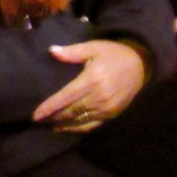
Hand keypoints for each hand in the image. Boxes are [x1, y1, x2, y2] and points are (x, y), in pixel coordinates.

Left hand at [32, 40, 146, 132]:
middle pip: (71, 111)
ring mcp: (107, 108)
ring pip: (80, 120)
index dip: (49, 107)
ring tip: (49, 125)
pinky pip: (91, 125)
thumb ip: (72, 52)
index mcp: (92, 79)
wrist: (141, 65)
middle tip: (38, 121)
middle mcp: (99, 96)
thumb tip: (52, 51)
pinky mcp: (112, 114)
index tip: (35, 115)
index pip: (65, 97)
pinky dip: (77, 128)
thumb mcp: (94, 47)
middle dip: (53, 117)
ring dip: (63, 124)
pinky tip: (66, 128)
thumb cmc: (114, 54)